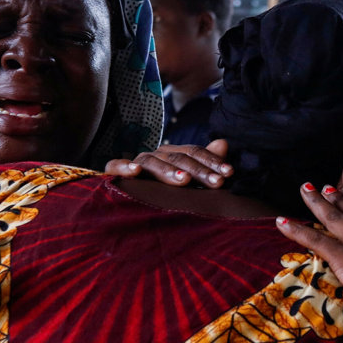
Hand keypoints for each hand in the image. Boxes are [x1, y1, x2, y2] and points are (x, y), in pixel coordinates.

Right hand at [105, 139, 233, 187]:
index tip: (229, 173)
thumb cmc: (160, 190)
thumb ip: (204, 163)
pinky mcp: (113, 172)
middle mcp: (156, 156)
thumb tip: (224, 143)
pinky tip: (136, 172)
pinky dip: (125, 167)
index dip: (212, 161)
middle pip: (178, 158)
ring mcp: (135, 163)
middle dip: (199, 170)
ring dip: (168, 171)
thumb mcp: (185, 178)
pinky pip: (115, 166)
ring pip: (152, 163)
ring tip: (184, 180)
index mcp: (173, 156)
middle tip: (216, 182)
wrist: (123, 199)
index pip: (194, 153)